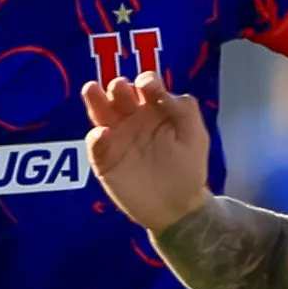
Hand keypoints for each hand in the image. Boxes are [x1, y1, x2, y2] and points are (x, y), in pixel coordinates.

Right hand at [84, 72, 215, 229]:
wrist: (178, 207)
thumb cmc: (188, 168)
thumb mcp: (195, 136)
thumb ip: (184, 109)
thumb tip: (162, 92)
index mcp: (155, 109)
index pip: (147, 86)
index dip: (147, 81)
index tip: (148, 86)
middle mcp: (133, 118)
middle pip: (120, 94)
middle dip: (119, 87)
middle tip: (120, 87)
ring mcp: (116, 138)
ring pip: (100, 112)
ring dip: (95, 99)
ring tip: (91, 89)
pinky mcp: (104, 160)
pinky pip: (95, 145)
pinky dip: (95, 137)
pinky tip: (103, 133)